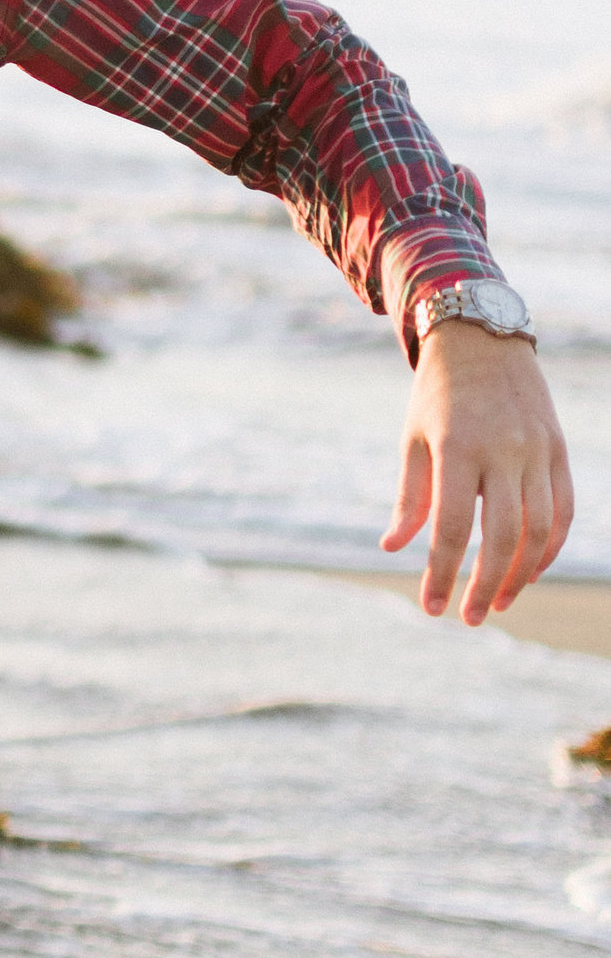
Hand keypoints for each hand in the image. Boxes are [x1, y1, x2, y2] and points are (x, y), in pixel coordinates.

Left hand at [384, 322, 574, 623]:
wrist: (482, 339)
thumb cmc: (437, 395)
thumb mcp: (413, 439)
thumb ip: (410, 497)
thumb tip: (393, 549)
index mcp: (458, 448)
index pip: (451, 527)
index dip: (441, 573)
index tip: (430, 608)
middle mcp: (504, 451)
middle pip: (502, 536)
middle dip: (487, 585)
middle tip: (471, 617)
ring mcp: (538, 451)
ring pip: (540, 528)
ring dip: (523, 573)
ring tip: (501, 601)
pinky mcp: (559, 450)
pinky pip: (563, 509)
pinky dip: (551, 546)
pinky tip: (531, 570)